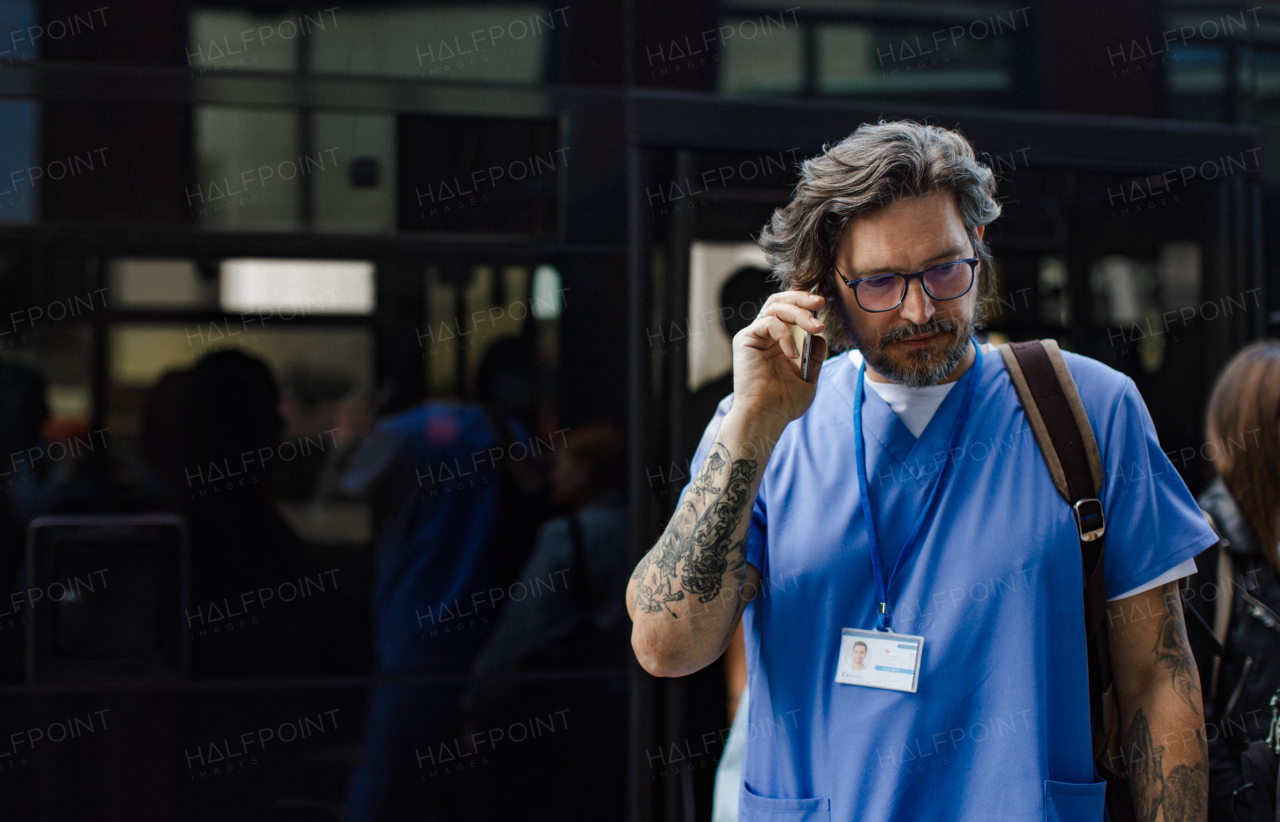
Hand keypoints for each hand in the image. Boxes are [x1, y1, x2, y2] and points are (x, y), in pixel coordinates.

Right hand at [730, 290, 828, 431]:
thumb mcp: (809, 376)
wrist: (766, 416)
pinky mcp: (745, 340)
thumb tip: (820, 336)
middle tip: (821, 302)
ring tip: (815, 328)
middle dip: (802, 298)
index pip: (790, 311)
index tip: (826, 303)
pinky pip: (767, 323)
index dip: (806, 303)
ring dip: (799, 314)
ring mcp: (754, 336)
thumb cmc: (784, 403)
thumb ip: (814, 355)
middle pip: (780, 302)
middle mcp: (765, 335)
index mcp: (778, 341)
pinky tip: (792, 353)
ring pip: (775, 307)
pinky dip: (784, 334)